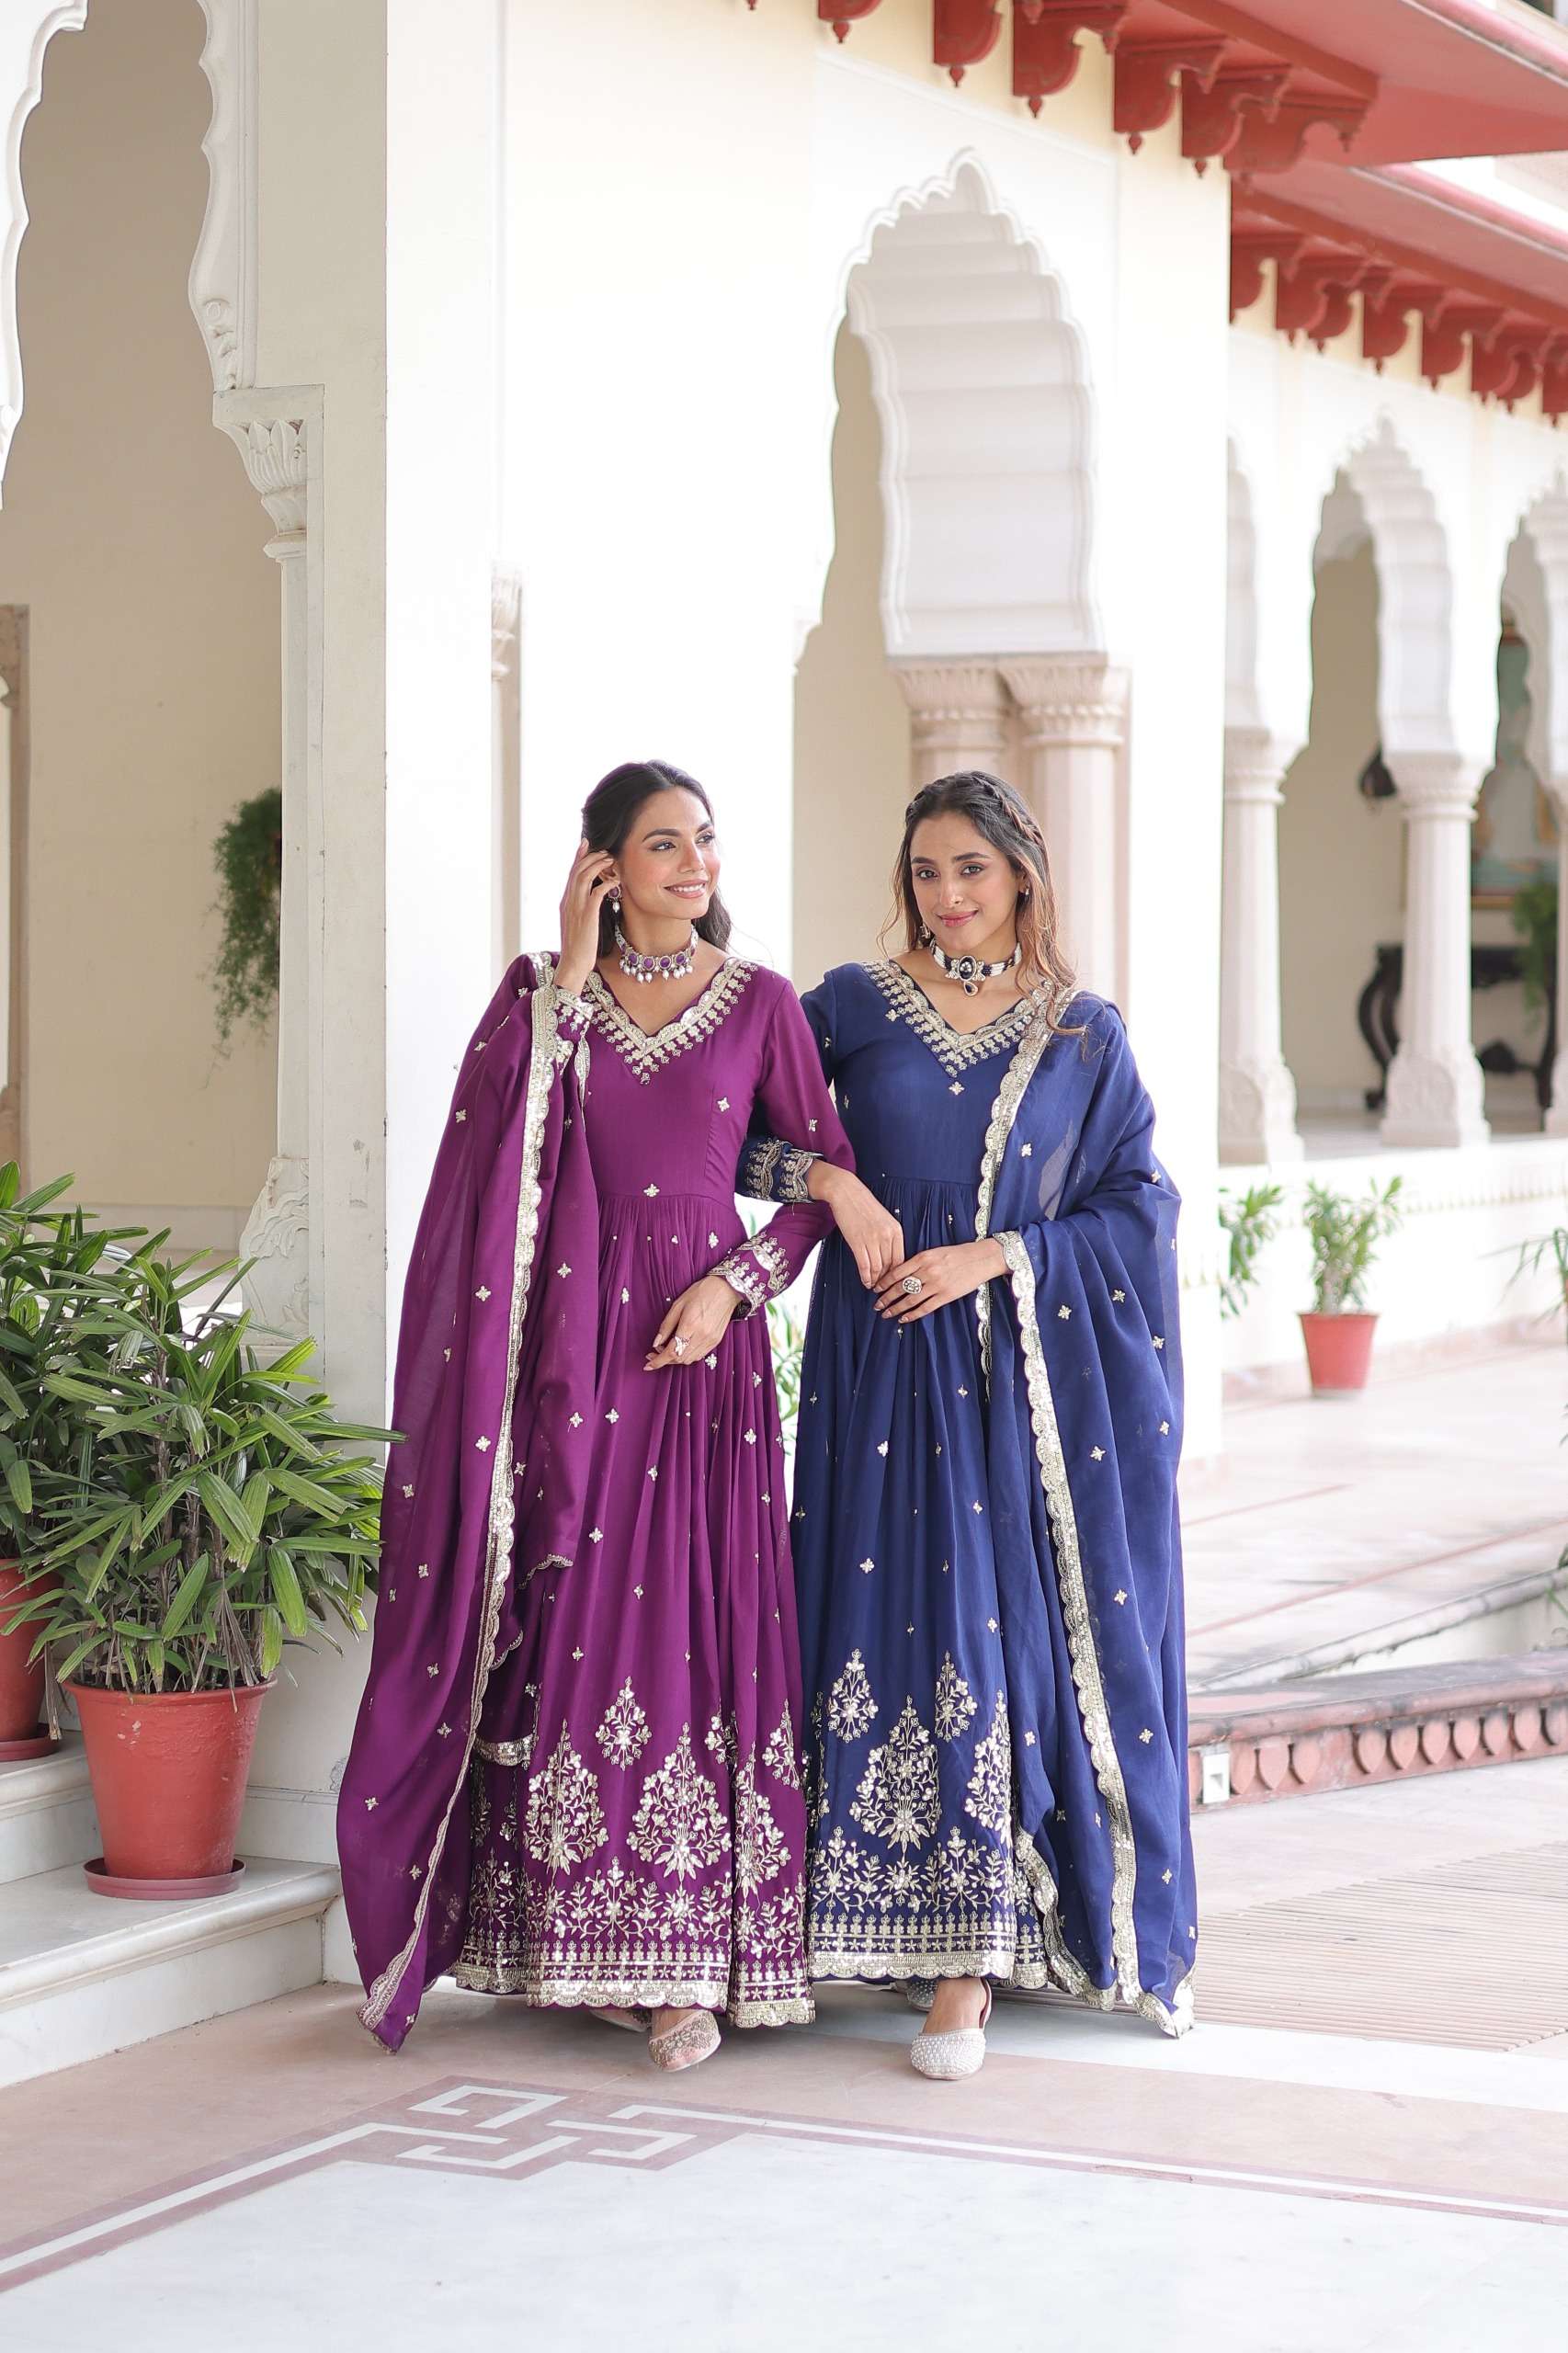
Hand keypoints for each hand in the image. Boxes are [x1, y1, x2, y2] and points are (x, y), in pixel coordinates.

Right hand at [556, 838, 616, 995]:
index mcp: (565, 902)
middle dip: (590, 856)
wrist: (573, 964)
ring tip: (610, 860)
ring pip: (584, 876)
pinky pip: (597, 892)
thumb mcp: (577, 924)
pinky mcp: (586, 915)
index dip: (578, 857)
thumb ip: (581, 909)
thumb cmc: (578, 947)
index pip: (571, 874)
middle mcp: (568, 901)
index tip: (585, 844)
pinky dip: (607, 883)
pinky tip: (616, 881)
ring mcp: (576, 907)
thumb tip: (591, 899)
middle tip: (604, 850)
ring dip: (598, 865)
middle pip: (577, 870)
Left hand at [645, 1274, 740, 1370]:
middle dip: (664, 1359)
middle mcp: (701, 1336)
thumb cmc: (700, 1293)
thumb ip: (666, 1326)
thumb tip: (656, 1343)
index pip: (671, 1351)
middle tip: (654, 1352)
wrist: (725, 1290)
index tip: (648, 1364)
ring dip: (675, 1358)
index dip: (658, 1361)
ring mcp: (710, 1340)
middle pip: (679, 1359)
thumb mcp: (678, 1305)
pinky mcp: (715, 1341)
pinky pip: (698, 1356)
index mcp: (690, 1325)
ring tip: (667, 1348)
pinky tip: (681, 1347)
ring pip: (689, 1360)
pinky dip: (687, 1355)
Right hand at [813, 1166, 903, 1288]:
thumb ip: (889, 1236)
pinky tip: (865, 1281)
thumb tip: (889, 1258)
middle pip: (890, 1266)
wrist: (846, 1193)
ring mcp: (872, 1239)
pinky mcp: (858, 1242)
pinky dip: (865, 1276)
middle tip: (882, 1288)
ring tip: (873, 1286)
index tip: (892, 1281)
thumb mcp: (885, 1220)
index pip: (900, 1260)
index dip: (896, 1274)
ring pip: (878, 1268)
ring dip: (875, 1280)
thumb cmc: (864, 1206)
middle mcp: (887, 1236)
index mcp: (896, 1230)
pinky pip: (864, 1265)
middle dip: (886, 1280)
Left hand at [874, 1239, 1006, 1323]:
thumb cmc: (958, 1254)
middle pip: (900, 1287)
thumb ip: (918, 1262)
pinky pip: (925, 1308)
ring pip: (910, 1300)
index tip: (876, 1288)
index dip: (884, 1282)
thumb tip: (900, 1274)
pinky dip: (912, 1315)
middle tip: (876, 1304)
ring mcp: (936, 1285)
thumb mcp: (935, 1252)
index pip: (896, 1272)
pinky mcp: (946, 1296)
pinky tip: (903, 1318)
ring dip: (895, 1308)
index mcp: (923, 1258)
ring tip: (885, 1314)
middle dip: (885, 1297)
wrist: (981, 1258)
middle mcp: (927, 1271)